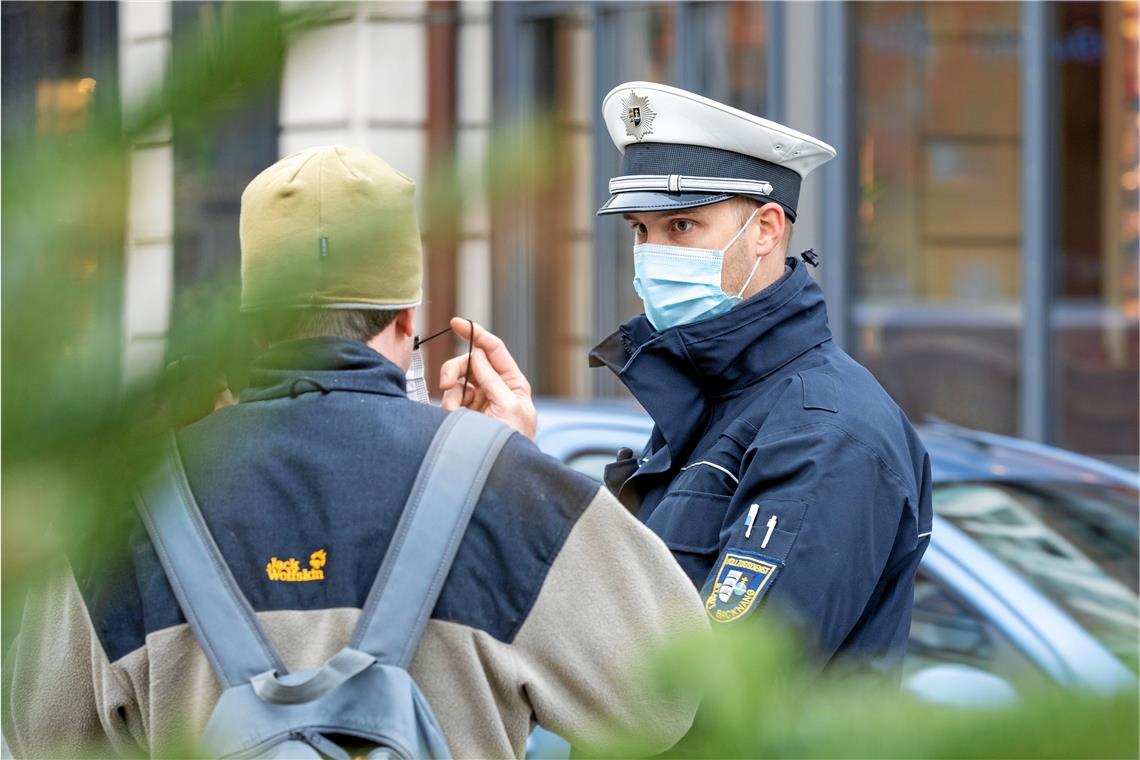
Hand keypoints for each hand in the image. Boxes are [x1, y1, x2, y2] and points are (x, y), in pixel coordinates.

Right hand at [439, 318, 536, 439]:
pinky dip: (448, 407)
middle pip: (469, 362)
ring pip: (456, 381)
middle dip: (455, 369)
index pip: (494, 350)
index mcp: (513, 383)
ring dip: (451, 394)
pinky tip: (454, 420)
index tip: (457, 323)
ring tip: (456, 413)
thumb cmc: (513, 443)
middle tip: (446, 382)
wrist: (501, 475)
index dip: (476, 334)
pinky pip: (449, 400)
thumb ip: (493, 379)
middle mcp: (495, 389)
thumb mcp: (509, 407)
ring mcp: (479, 402)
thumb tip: (478, 355)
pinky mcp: (464, 414)